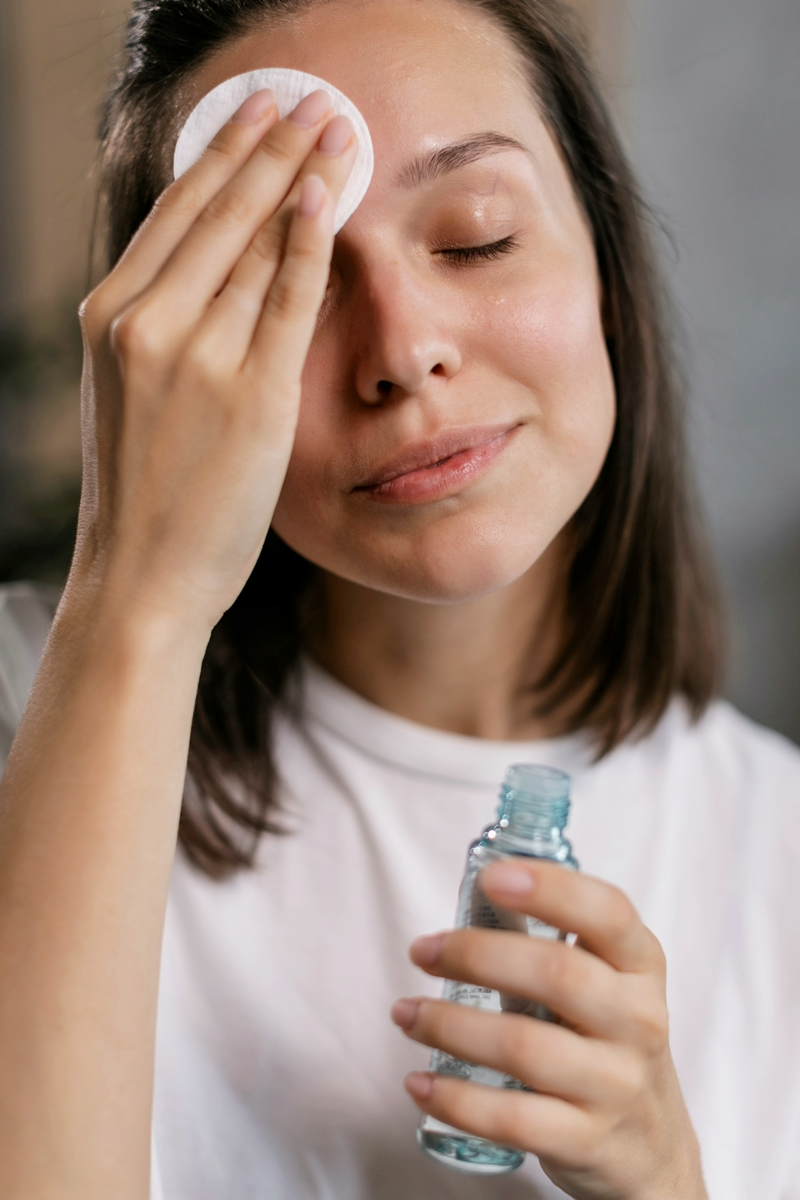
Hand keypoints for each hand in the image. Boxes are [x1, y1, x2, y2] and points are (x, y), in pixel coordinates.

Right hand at [72, 88, 357, 632]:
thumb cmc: (143, 493)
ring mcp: (197, 356)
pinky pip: (287, 300)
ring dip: (298, 178)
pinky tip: (330, 199)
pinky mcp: (251, 395)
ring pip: (254, 245)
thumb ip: (162, 329)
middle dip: (267, 145)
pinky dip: (310, 244)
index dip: (221, 155)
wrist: (141, 577)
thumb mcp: (129, 394)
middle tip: (308, 97)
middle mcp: (145, 323)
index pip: (173, 214)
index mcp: (109, 318)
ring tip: (334, 131)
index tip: (254, 114)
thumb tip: (214, 271)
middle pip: (216, 211)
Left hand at [391, 860, 707, 1199]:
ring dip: (450, 1025)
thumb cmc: (608, 1044)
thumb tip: (474, 899)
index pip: (608, 913)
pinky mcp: (585, 1141)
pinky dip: (455, 1099)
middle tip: (423, 951)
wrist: (652, 1148)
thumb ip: (558, 943)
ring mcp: (615, 1085)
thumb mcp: (609, 985)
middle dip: (476, 955)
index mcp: (640, 966)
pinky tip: (420, 1082)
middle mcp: (638, 1020)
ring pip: (524, 1047)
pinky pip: (510, 1117)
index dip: (551, 889)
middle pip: (556, 973)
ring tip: (406, 1013)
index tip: (491, 877)